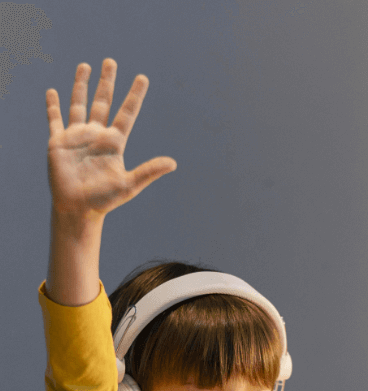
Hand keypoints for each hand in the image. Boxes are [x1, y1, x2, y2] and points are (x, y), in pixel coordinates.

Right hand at [46, 58, 175, 217]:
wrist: (78, 209)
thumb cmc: (105, 200)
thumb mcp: (129, 185)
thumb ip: (149, 171)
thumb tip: (173, 163)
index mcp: (114, 143)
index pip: (127, 113)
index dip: (135, 96)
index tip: (143, 78)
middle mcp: (97, 135)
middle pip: (103, 102)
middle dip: (107, 82)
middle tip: (111, 61)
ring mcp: (77, 137)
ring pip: (80, 104)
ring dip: (81, 85)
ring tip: (85, 66)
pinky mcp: (59, 142)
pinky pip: (55, 119)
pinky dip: (53, 105)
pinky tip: (53, 92)